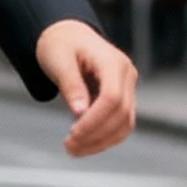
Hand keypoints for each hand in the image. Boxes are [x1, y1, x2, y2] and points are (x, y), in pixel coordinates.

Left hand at [34, 20, 137, 156]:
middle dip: (95, 135)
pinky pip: (120, 123)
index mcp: (112, 62)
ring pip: (125, 124)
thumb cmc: (61, 46)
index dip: (94, 120)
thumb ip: (71, 85)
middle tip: (68, 147)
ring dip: (102, 142)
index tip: (72, 134)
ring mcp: (128, 86)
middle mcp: (126, 74)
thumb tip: (80, 113)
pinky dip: (104, 137)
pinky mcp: (123, 98)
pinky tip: (83, 143)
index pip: (112, 98)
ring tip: (74, 150)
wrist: (68, 36)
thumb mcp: (59, 61)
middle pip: (121, 114)